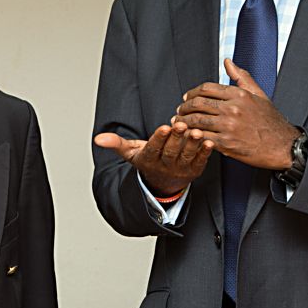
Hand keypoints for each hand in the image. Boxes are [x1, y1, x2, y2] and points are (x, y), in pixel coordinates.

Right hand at [95, 121, 212, 196]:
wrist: (163, 182)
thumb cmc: (148, 160)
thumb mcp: (130, 153)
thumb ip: (116, 144)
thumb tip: (98, 138)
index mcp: (149, 160)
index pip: (154, 149)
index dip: (159, 138)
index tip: (163, 127)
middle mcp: (165, 166)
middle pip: (171, 151)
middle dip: (176, 138)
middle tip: (181, 124)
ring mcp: (181, 169)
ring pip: (187, 156)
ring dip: (193, 144)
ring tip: (197, 132)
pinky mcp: (195, 170)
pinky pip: (201, 161)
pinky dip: (205, 153)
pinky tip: (209, 142)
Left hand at [173, 58, 298, 169]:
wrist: (283, 146)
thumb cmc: (271, 121)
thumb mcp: (259, 94)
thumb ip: (241, 77)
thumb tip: (227, 61)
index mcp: (239, 95)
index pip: (206, 88)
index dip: (192, 93)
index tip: (186, 98)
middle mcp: (233, 109)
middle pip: (198, 103)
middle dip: (184, 107)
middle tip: (179, 110)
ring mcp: (229, 127)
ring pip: (196, 120)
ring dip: (183, 121)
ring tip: (179, 122)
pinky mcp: (226, 144)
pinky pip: (201, 137)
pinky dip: (191, 135)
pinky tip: (187, 135)